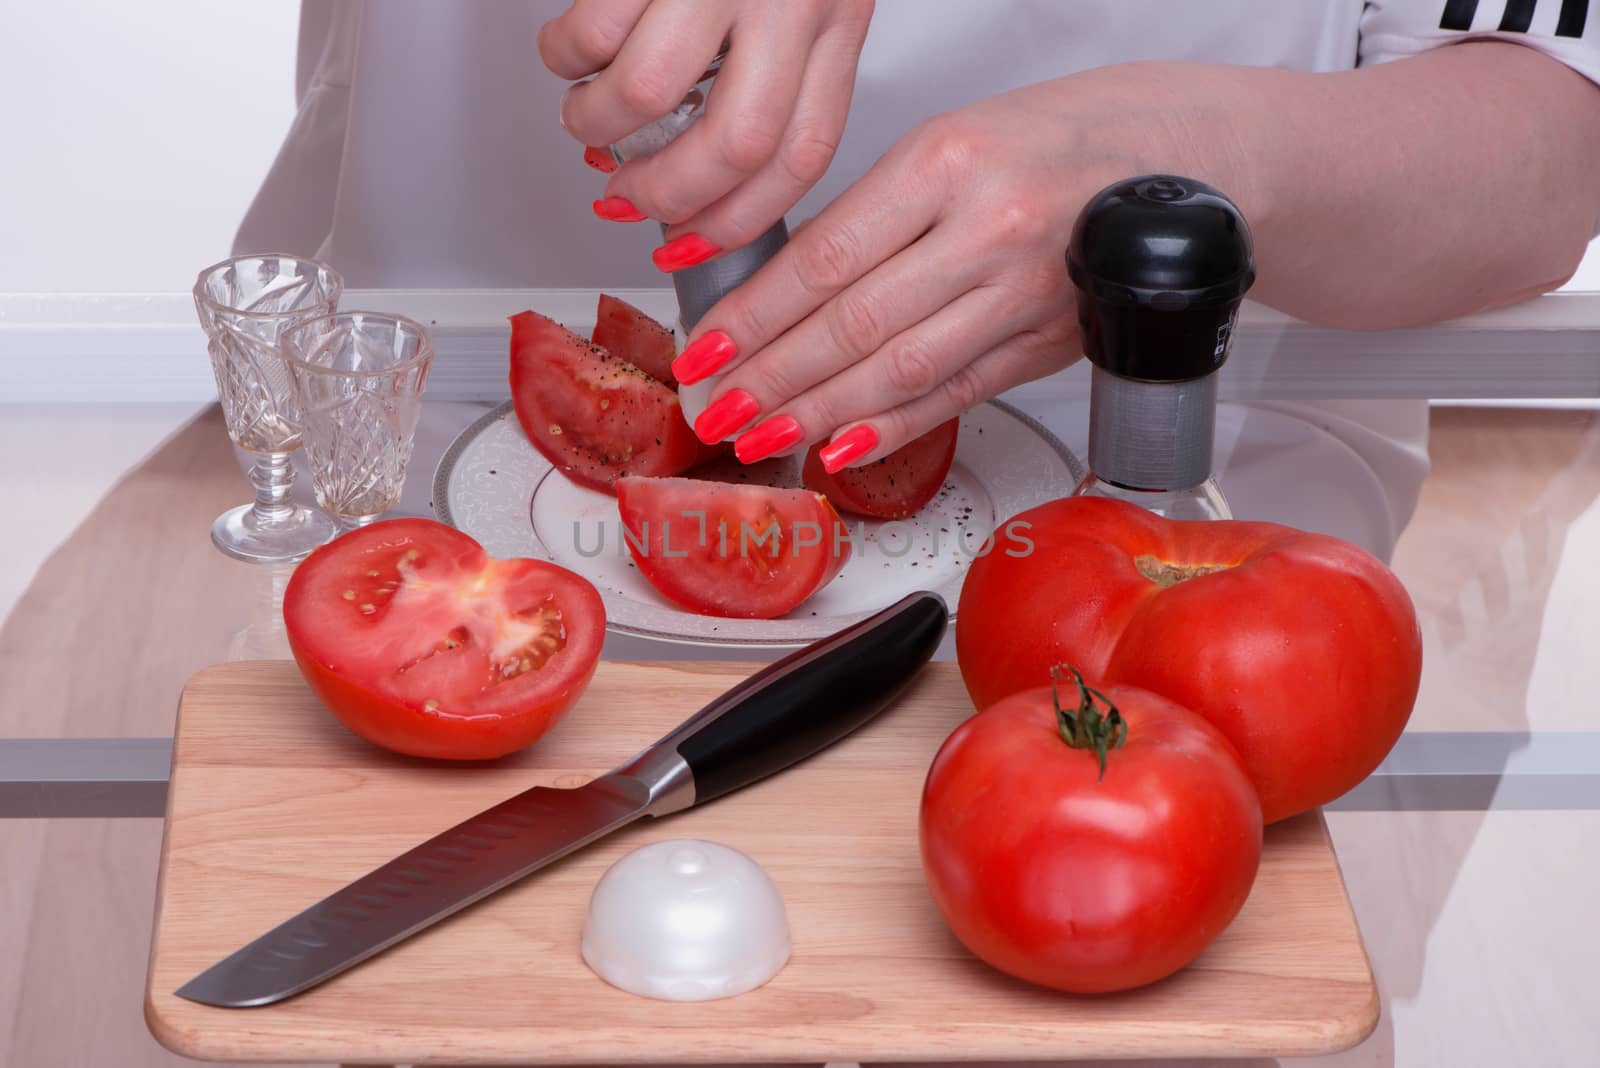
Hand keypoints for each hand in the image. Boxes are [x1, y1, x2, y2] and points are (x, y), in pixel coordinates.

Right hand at [539, 0, 874, 261]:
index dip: (740, 221)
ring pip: (653, 97)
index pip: (802, 157)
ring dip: (600, 129)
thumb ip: (780, 66)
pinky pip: (598, 28)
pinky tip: (568, 51)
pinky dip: (567, 57)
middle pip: (735, 148)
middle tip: (625, 196)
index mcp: (836, 19)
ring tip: (588, 121)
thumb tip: (707, 168)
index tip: (691, 246)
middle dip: (666, 198)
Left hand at [676, 65, 1246, 466]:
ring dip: (821, 412)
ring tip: (760, 435)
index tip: (703, 350)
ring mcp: (1024, 294)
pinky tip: (844, 447)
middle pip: (854, 323)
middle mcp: (989, 230)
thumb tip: (778, 293)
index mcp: (949, 162)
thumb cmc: (1054, 142)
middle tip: (714, 410)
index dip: (753, 317)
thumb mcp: (949, 145)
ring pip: (902, 369)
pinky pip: (958, 393)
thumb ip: (872, 221)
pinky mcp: (1047, 343)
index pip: (825, 258)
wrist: (1179, 159)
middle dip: (771, 377)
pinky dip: (896, 425)